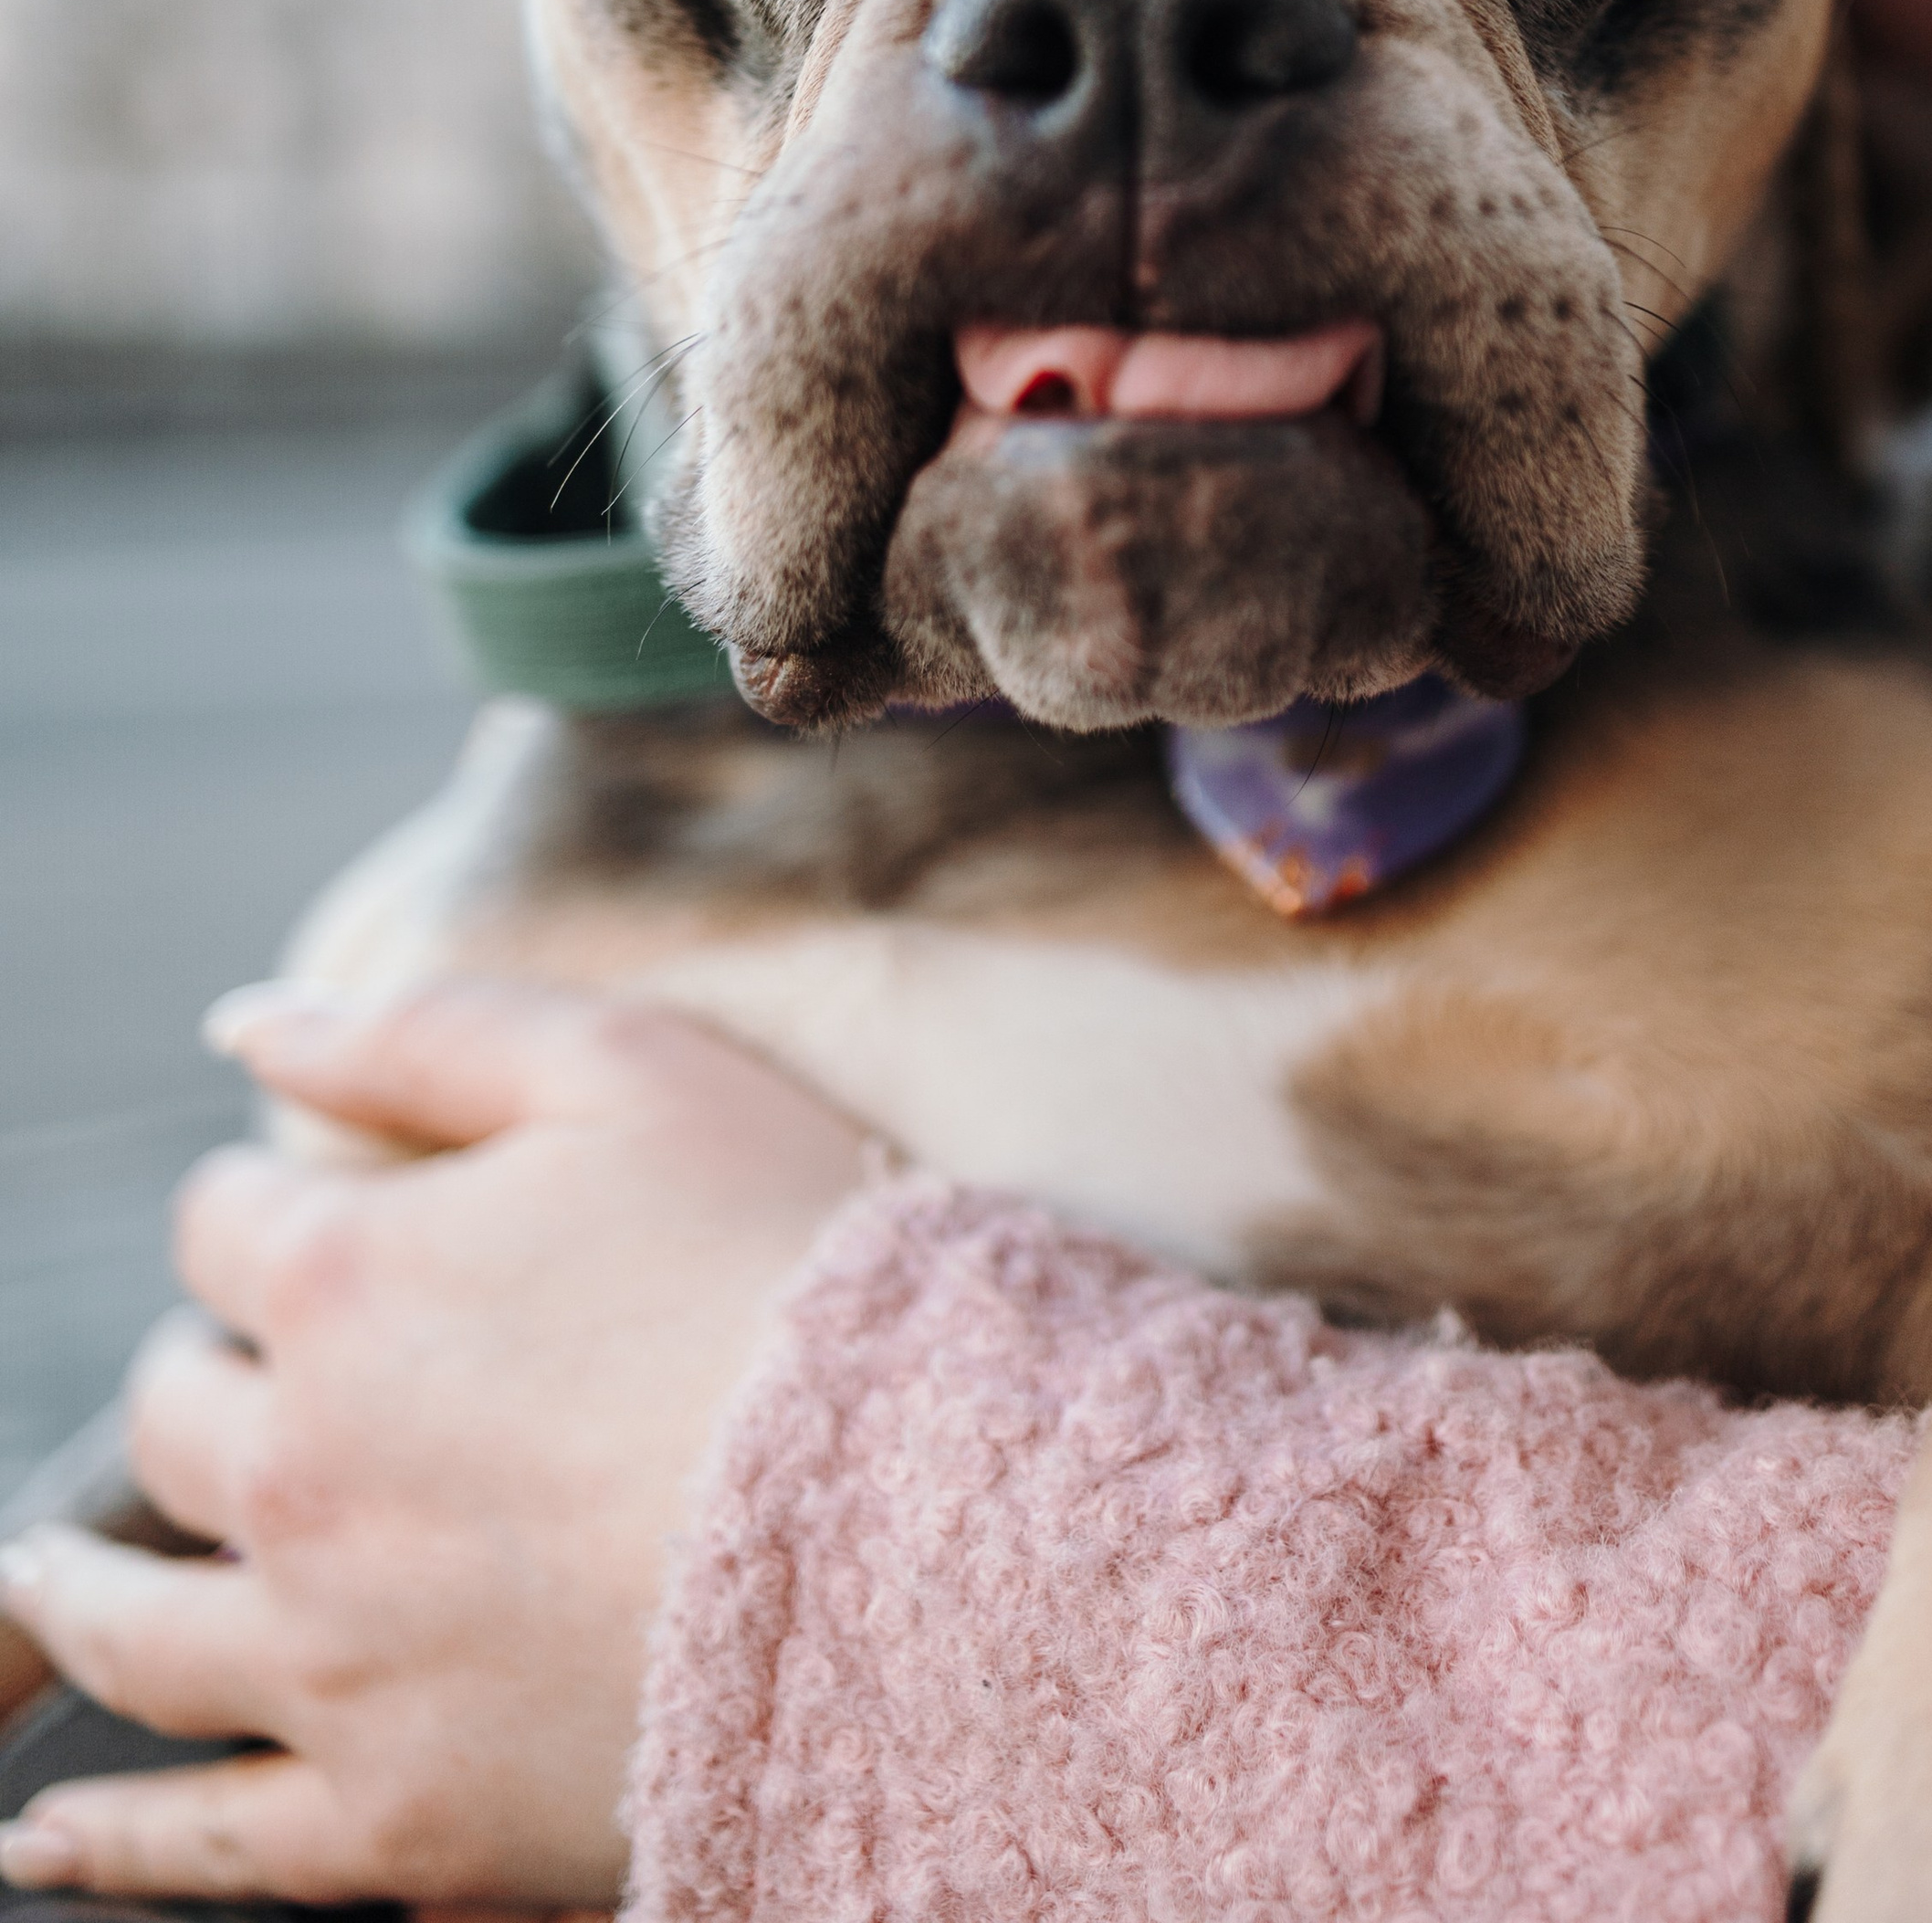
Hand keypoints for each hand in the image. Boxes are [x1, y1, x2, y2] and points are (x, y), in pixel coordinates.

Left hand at [0, 977, 871, 1908]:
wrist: (916, 1513)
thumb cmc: (787, 1262)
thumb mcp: (628, 1069)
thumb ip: (422, 1029)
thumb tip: (246, 1020)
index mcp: (342, 1281)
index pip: (226, 1223)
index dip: (271, 1208)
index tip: (318, 1217)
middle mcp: (295, 1470)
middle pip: (178, 1414)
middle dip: (202, 1376)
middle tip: (242, 1376)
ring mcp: (331, 1658)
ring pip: (137, 1623)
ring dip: (79, 1587)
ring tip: (48, 1574)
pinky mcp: (390, 1814)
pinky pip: (203, 1844)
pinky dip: (109, 1841)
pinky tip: (45, 1838)